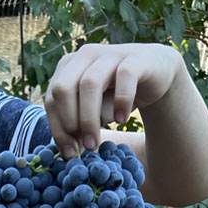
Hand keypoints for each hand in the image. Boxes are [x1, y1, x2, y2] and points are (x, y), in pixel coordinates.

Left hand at [43, 43, 182, 157]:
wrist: (156, 73)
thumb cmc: (117, 93)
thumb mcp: (94, 108)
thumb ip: (79, 122)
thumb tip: (69, 151)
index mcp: (68, 66)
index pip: (51, 98)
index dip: (58, 128)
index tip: (71, 153)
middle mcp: (85, 56)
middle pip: (63, 88)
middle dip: (69, 122)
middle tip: (84, 147)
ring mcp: (110, 55)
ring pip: (89, 83)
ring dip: (89, 118)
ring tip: (96, 142)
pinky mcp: (135, 60)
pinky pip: (124, 76)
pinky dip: (121, 101)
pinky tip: (122, 119)